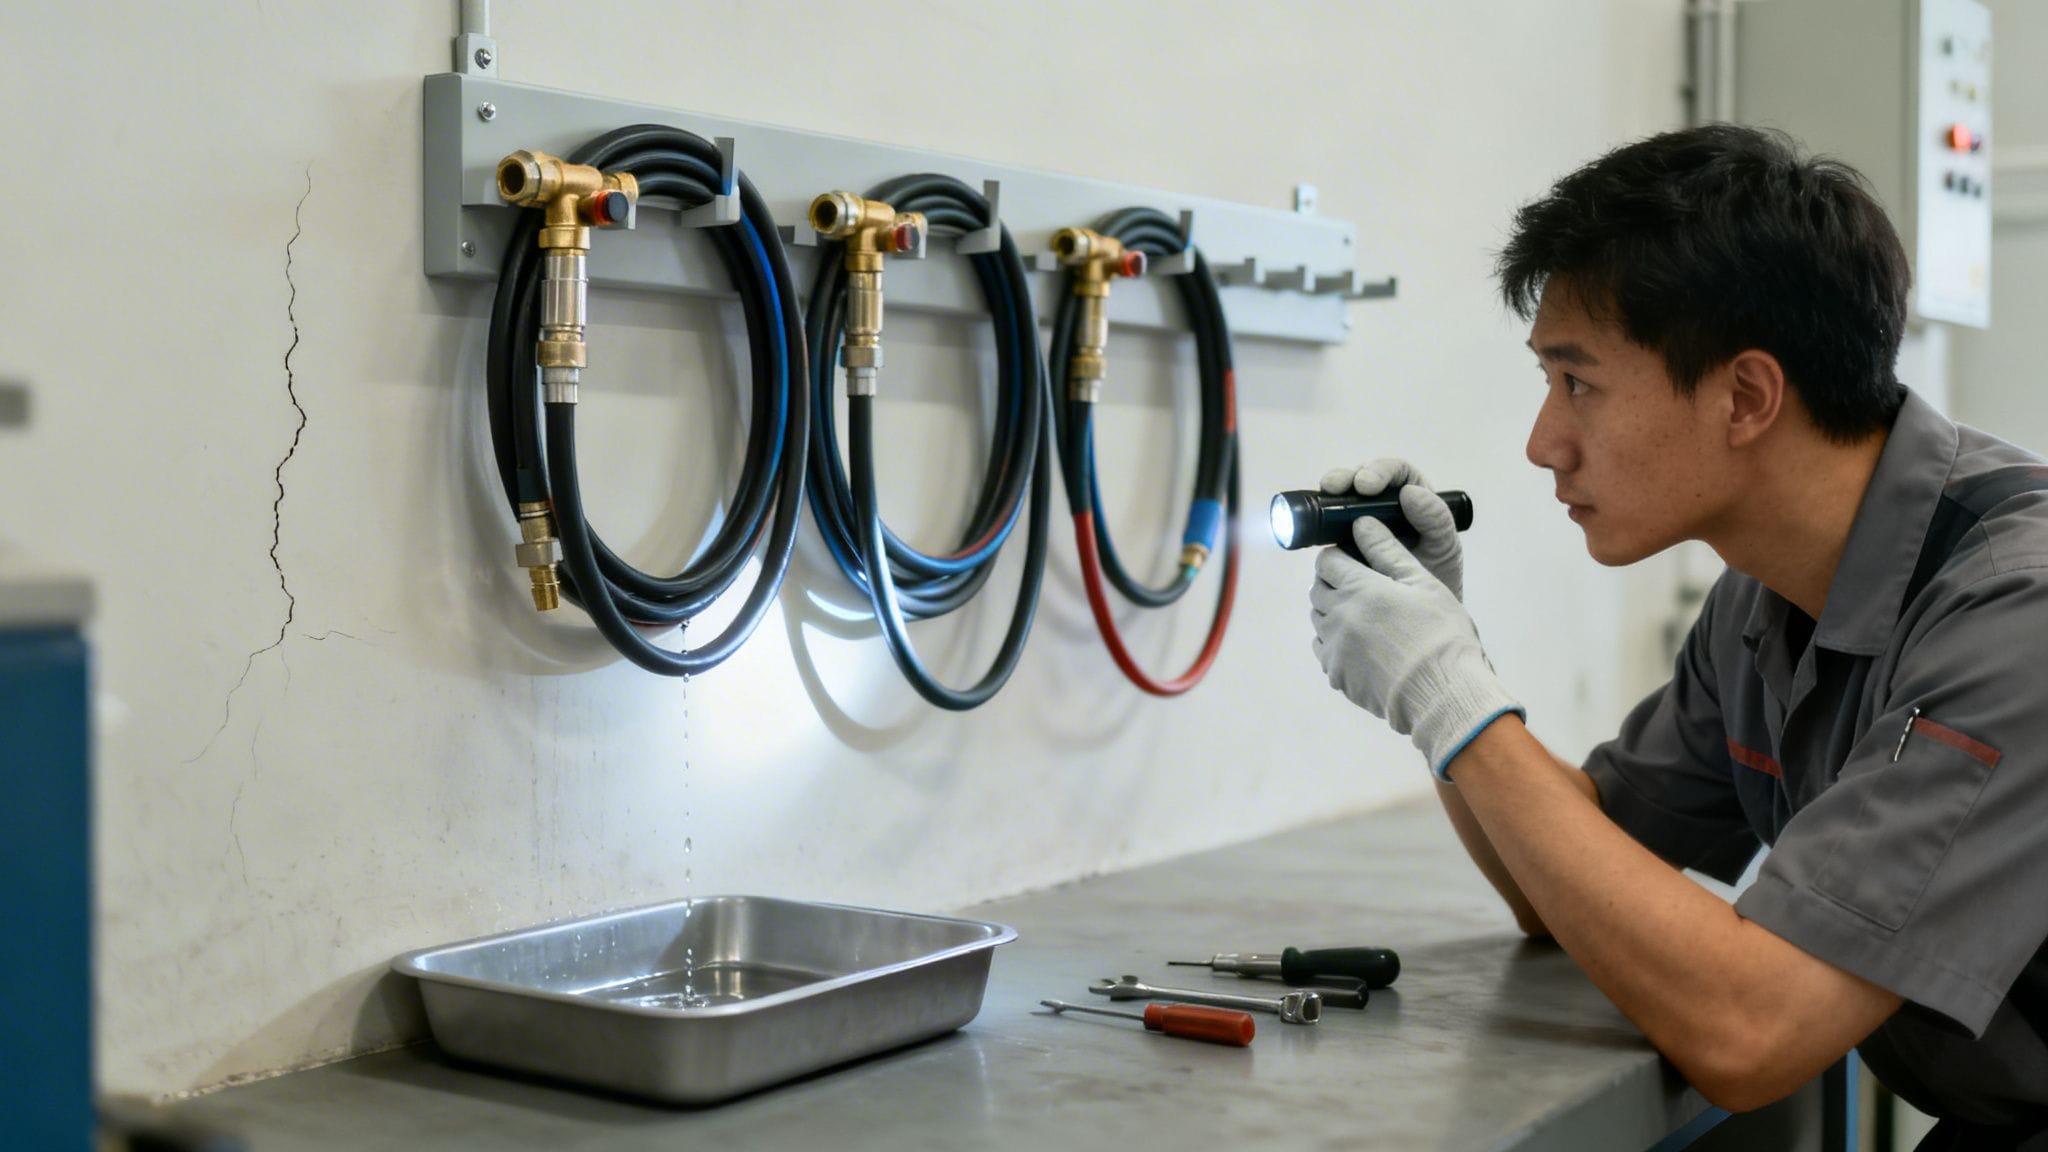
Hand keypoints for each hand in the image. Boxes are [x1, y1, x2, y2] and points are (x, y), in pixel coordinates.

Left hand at [1309, 518, 1521, 779]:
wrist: (1443, 694)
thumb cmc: (1441, 635)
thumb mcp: (1422, 583)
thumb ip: (1388, 551)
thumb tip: (1362, 524)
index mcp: (1359, 589)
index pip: (1327, 561)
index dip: (1340, 556)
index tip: (1355, 560)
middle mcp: (1338, 617)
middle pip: (1318, 589)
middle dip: (1334, 582)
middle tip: (1361, 586)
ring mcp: (1334, 648)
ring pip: (1318, 619)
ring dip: (1333, 611)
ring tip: (1364, 616)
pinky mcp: (1337, 675)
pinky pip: (1324, 650)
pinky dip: (1335, 642)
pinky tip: (1361, 645)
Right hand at [1319, 458, 1462, 598]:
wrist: (1417, 615)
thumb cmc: (1437, 577)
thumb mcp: (1443, 548)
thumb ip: (1435, 520)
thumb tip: (1409, 492)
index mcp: (1412, 498)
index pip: (1395, 473)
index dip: (1379, 472)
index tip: (1367, 486)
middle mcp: (1383, 506)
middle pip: (1360, 479)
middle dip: (1346, 478)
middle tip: (1336, 488)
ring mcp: (1359, 523)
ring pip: (1340, 500)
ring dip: (1329, 496)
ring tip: (1325, 497)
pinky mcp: (1341, 541)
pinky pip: (1326, 526)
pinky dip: (1319, 522)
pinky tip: (1315, 526)